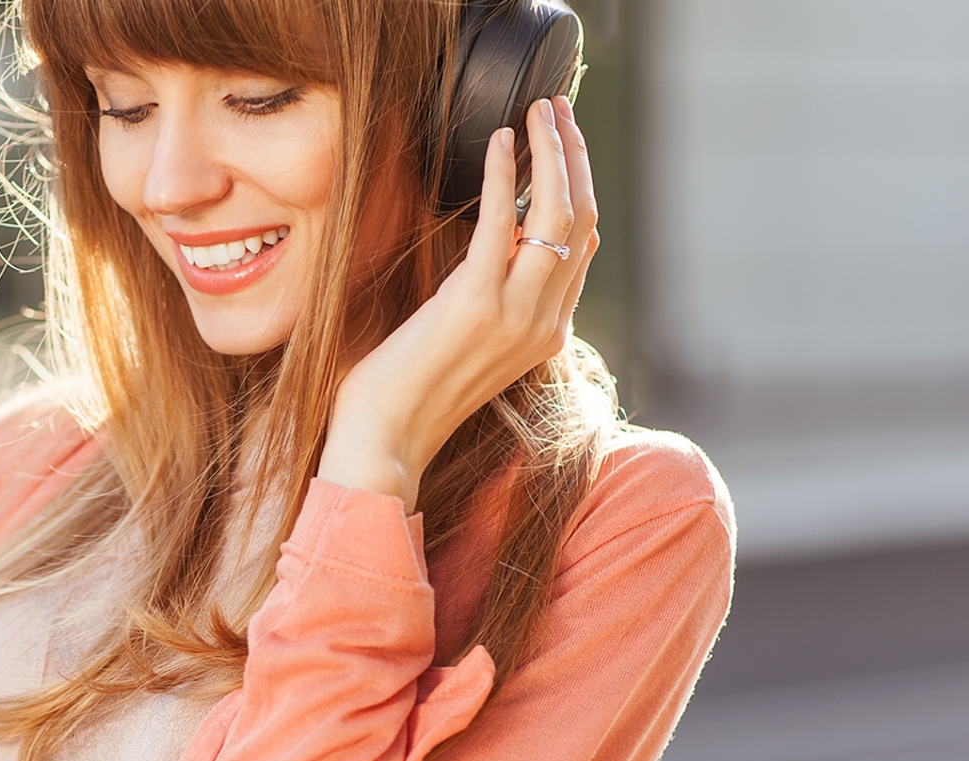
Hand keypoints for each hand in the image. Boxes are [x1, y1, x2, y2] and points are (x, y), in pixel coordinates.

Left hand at [319, 95, 598, 509]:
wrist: (384, 442)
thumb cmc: (408, 394)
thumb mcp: (466, 344)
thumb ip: (490, 302)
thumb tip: (488, 254)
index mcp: (545, 333)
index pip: (584, 245)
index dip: (580, 185)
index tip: (563, 141)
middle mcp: (543, 323)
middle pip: (583, 219)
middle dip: (574, 155)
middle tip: (556, 109)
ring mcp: (515, 316)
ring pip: (559, 214)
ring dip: (551, 151)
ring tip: (537, 111)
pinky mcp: (475, 305)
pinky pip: (504, 223)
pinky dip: (504, 173)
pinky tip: (499, 140)